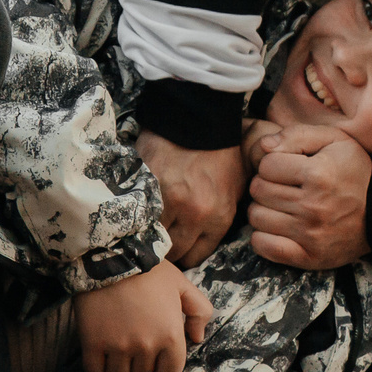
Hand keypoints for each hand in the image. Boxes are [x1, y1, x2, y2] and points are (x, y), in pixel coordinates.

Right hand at [75, 260, 213, 371]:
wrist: (112, 256)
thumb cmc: (149, 270)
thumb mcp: (182, 285)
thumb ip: (200, 311)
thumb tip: (197, 338)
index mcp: (171, 336)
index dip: (163, 368)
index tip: (156, 358)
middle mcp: (146, 347)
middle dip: (140, 367)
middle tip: (135, 350)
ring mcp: (118, 347)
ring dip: (119, 370)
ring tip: (117, 355)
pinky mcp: (93, 344)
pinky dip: (98, 370)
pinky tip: (100, 356)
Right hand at [136, 131, 244, 267]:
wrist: (200, 115)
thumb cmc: (222, 151)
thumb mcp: (236, 187)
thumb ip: (222, 216)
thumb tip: (203, 241)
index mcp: (218, 216)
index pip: (195, 257)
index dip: (185, 255)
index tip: (178, 248)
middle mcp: (193, 213)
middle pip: (172, 251)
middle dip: (167, 248)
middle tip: (160, 239)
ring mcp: (167, 199)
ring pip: (150, 234)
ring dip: (148, 232)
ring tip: (146, 225)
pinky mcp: (145, 184)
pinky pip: (135, 211)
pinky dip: (134, 213)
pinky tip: (135, 209)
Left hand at [247, 123, 371, 270]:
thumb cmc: (356, 171)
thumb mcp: (335, 140)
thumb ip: (298, 135)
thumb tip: (263, 145)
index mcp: (318, 174)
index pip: (266, 166)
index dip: (274, 164)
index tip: (288, 169)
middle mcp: (312, 206)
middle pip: (258, 191)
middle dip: (267, 185)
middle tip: (284, 187)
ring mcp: (310, 235)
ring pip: (256, 217)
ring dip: (264, 209)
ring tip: (282, 206)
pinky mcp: (308, 257)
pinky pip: (263, 246)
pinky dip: (263, 237)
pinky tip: (277, 228)